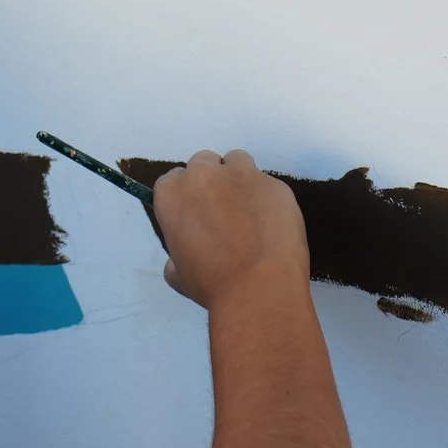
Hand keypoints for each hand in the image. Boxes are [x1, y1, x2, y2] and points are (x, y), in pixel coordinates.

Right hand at [154, 149, 307, 305]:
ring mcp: (242, 175)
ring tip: (248, 210)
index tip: (195, 214)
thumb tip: (183, 259)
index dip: (186, 196)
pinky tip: (273, 226)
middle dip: (211, 182)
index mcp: (173, 193)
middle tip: (221, 212)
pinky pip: (268, 184)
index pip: (173, 179)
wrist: (260, 286)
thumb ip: (176, 256)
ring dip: (238, 179)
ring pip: (237, 161)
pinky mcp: (275, 183)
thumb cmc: (212, 283)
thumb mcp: (179, 274)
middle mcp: (204, 175)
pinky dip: (268, 199)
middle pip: (204, 162)